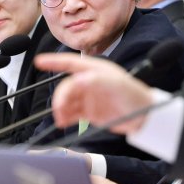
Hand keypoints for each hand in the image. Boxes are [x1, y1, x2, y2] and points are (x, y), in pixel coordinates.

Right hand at [34, 53, 154, 133]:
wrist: (144, 116)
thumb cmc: (134, 95)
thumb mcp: (117, 84)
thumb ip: (97, 81)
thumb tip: (78, 79)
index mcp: (95, 70)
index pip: (70, 62)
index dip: (54, 61)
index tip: (38, 62)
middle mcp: (89, 82)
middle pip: (66, 86)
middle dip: (60, 97)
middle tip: (59, 109)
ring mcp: (89, 97)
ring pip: (67, 101)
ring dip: (61, 109)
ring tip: (61, 119)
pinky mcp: (90, 112)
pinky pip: (72, 113)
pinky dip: (66, 117)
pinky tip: (63, 122)